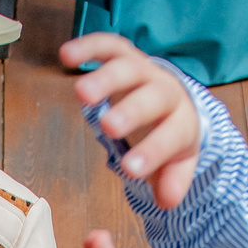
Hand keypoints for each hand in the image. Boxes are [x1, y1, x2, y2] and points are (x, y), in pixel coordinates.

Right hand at [62, 32, 201, 206]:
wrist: (172, 98)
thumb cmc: (166, 135)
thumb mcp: (176, 163)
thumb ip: (172, 180)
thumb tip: (167, 202)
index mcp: (181, 120)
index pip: (170, 135)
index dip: (152, 152)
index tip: (130, 170)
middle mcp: (164, 91)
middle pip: (151, 98)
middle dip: (131, 112)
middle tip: (110, 127)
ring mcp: (143, 70)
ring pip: (128, 69)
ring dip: (105, 79)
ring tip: (82, 93)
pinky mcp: (123, 55)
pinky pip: (108, 46)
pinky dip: (89, 46)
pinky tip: (66, 55)